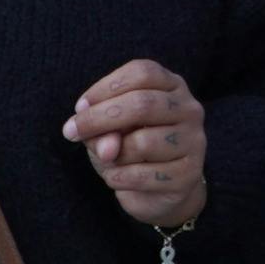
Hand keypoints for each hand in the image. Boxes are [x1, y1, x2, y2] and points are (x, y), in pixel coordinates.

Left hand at [66, 60, 207, 229]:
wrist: (159, 191)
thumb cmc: (131, 149)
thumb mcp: (109, 130)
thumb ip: (102, 130)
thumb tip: (108, 148)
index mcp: (172, 86)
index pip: (142, 73)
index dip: (106, 87)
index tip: (79, 107)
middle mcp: (190, 109)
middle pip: (143, 104)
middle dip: (99, 118)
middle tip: (70, 132)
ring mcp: (194, 141)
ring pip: (142, 142)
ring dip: (112, 155)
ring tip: (107, 161)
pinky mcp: (189, 174)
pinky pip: (144, 175)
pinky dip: (119, 178)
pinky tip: (116, 178)